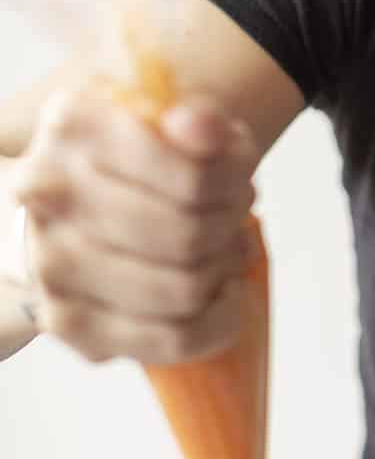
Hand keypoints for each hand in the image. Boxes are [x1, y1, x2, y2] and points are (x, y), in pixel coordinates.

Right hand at [12, 88, 256, 363]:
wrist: (67, 207)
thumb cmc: (135, 164)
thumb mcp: (174, 122)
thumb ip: (201, 121)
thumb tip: (203, 127)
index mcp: (77, 124)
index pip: (192, 177)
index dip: (235, 184)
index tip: (239, 178)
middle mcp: (51, 194)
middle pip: (189, 235)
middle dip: (229, 226)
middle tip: (232, 214)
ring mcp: (52, 262)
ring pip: (184, 289)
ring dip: (224, 270)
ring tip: (223, 250)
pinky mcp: (68, 321)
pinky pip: (173, 337)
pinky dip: (219, 319)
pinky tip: (219, 292)